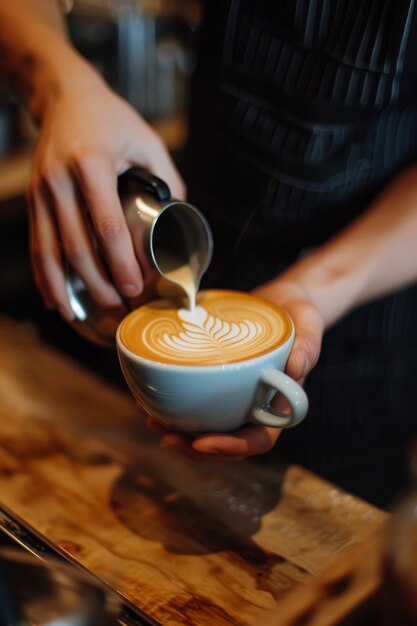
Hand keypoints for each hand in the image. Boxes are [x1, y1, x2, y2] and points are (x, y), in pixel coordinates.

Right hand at [27, 72, 184, 319]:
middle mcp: (61, 179)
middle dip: (99, 285)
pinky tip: (56, 301)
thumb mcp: (147, 141)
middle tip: (119, 309)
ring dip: (69, 290)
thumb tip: (185, 220)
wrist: (64, 97)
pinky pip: (37, 245)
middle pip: (78, 247)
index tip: (135, 287)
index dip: (121, 263)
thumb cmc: (112, 119)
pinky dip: (45, 277)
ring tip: (86, 316)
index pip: (107, 225)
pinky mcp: (33, 200)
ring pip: (51, 252)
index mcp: (93, 164)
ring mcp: (41, 191)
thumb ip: (169, 179)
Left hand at [147, 280, 323, 460]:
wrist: (284, 301)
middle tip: (166, 437)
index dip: (231, 448)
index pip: (258, 441)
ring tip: (152, 422)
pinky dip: (176, 407)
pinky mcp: (219, 383)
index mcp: (278, 407)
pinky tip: (152, 400)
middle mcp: (255, 409)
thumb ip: (307, 346)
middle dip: (195, 448)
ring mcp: (235, 398)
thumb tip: (295, 369)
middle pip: (225, 443)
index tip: (203, 441)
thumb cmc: (301, 315)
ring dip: (180, 434)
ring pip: (207, 429)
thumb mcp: (310, 325)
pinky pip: (198, 403)